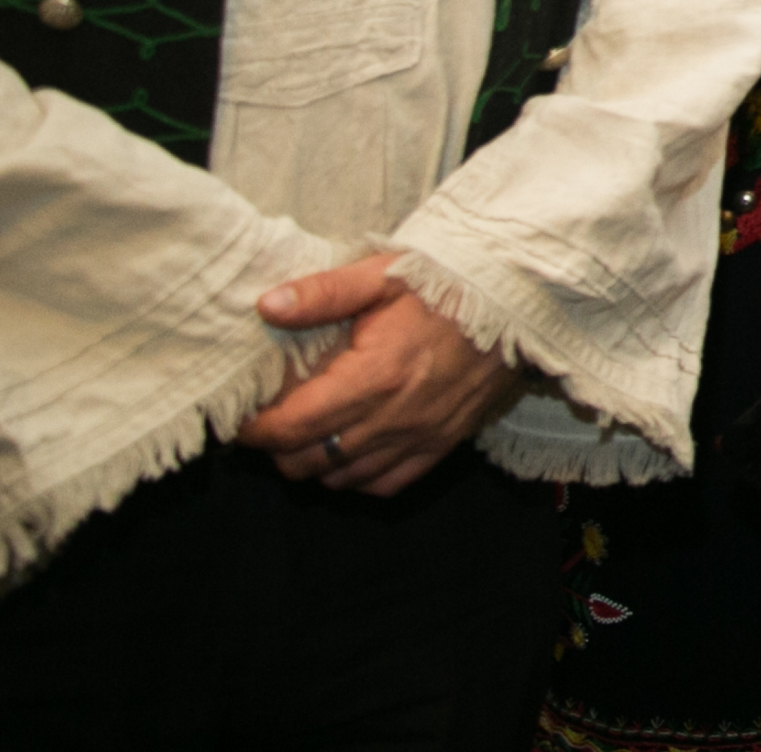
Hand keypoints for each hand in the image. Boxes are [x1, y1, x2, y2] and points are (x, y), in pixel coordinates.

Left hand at [237, 253, 527, 495]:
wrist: (518, 299)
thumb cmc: (447, 283)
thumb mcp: (382, 275)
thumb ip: (323, 293)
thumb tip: (267, 306)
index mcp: (374, 376)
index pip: (291, 428)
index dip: (254, 430)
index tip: (242, 417)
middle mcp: (395, 418)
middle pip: (308, 462)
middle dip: (277, 448)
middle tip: (270, 421)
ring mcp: (421, 436)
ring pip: (342, 480)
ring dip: (315, 464)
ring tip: (307, 434)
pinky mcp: (443, 443)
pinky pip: (385, 485)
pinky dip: (357, 478)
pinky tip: (350, 451)